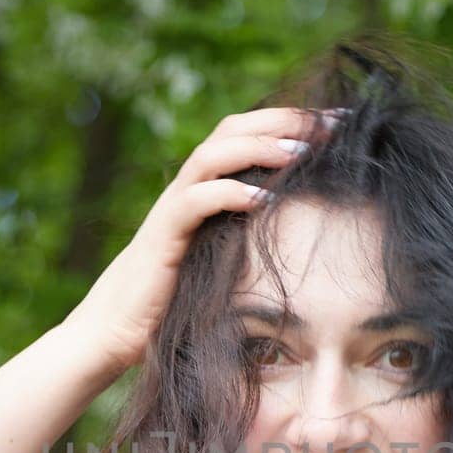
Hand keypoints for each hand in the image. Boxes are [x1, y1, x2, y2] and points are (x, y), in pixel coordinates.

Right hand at [60, 105, 338, 375]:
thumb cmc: (174, 303)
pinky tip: (265, 199)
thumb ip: (253, 238)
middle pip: (231, 129)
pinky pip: (194, 202)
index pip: (247, 134)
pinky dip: (229, 193)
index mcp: (205, 189)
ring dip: (259, 148)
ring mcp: (172, 209)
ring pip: (212, 155)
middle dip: (283, 121)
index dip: (290, 122)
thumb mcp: (225, 262)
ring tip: (302, 152)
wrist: (114, 332)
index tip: (338, 123)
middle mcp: (188, 189)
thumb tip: (311, 232)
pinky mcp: (162, 237)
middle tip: (330, 124)